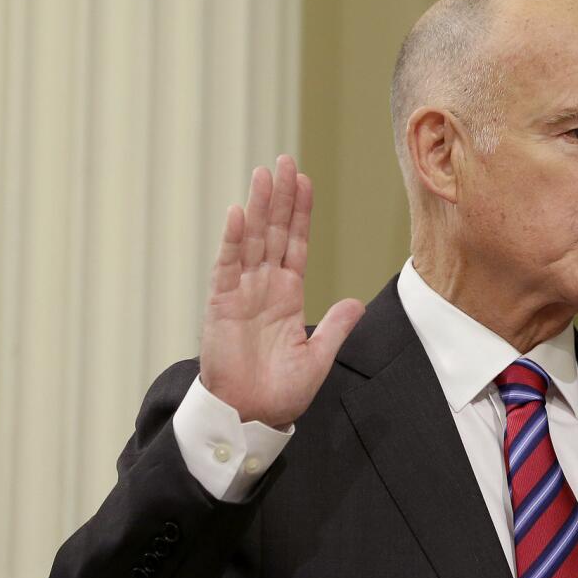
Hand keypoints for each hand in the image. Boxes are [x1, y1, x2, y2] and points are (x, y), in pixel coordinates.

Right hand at [199, 155, 364, 426]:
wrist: (250, 416)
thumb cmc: (281, 392)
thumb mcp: (318, 358)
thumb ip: (336, 328)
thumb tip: (356, 302)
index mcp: (288, 296)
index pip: (295, 244)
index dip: (300, 213)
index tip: (304, 181)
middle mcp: (264, 287)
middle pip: (273, 232)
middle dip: (280, 197)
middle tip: (285, 161)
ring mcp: (241, 293)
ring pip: (251, 240)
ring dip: (257, 207)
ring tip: (264, 174)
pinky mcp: (221, 305)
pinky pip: (227, 267)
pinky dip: (232, 241)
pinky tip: (238, 214)